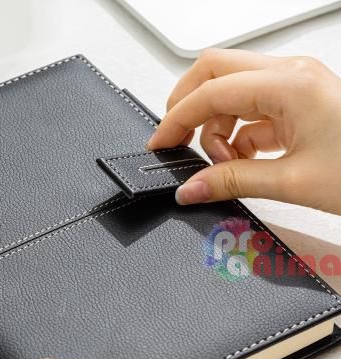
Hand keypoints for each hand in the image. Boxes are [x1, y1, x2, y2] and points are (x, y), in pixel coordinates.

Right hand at [147, 49, 340, 214]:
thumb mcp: (291, 182)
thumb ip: (231, 182)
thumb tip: (190, 188)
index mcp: (289, 86)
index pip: (211, 92)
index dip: (176, 119)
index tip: (159, 144)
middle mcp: (290, 76)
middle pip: (216, 71)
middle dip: (189, 105)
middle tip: (178, 139)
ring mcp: (294, 86)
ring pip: (231, 90)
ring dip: (217, 126)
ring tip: (227, 162)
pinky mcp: (297, 102)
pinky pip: (251, 110)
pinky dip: (238, 135)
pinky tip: (245, 159)